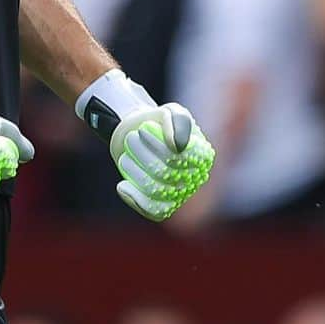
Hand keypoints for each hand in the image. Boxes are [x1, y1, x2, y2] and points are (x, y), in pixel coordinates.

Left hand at [76, 69, 214, 221]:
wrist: (135, 136)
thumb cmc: (156, 122)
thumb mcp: (169, 112)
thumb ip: (179, 122)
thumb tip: (179, 146)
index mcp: (203, 157)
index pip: (182, 157)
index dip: (159, 146)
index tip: (142, 130)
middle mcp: (195, 178)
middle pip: (166, 173)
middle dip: (143, 155)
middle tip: (130, 138)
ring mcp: (179, 195)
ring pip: (157, 192)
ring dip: (136, 174)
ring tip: (125, 158)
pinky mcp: (163, 206)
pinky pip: (154, 211)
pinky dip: (135, 199)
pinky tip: (122, 186)